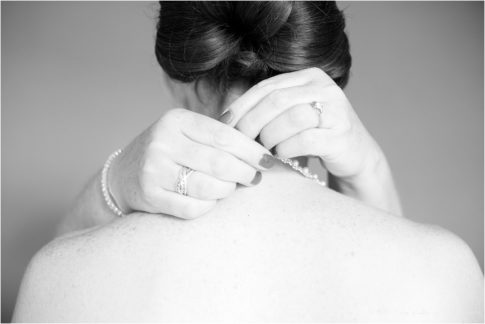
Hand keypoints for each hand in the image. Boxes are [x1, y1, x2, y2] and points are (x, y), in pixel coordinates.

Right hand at [109, 108, 274, 219]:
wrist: (123, 174)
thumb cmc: (166, 152)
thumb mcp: (185, 132)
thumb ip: (216, 131)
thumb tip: (258, 134)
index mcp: (176, 120)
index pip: (224, 136)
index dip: (251, 150)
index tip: (267, 160)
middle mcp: (162, 142)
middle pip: (219, 162)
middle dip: (245, 173)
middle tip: (255, 178)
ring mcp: (154, 169)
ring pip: (208, 187)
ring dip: (228, 190)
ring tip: (232, 187)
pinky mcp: (150, 195)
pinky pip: (193, 208)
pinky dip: (209, 206)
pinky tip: (211, 200)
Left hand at [221, 67, 379, 180]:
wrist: (355, 155)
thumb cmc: (315, 135)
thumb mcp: (292, 114)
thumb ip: (268, 109)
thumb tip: (226, 118)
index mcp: (309, 77)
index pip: (267, 87)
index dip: (242, 106)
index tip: (225, 124)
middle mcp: (325, 88)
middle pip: (276, 100)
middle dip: (251, 122)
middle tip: (240, 141)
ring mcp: (336, 110)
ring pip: (290, 118)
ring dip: (270, 137)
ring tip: (264, 150)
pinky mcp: (341, 135)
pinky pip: (304, 140)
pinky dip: (286, 149)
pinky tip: (281, 156)